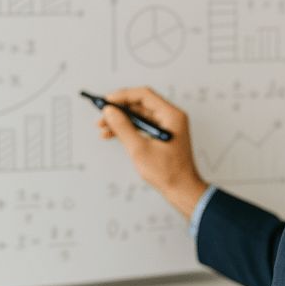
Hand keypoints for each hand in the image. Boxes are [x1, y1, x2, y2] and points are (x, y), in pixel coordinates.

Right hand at [98, 86, 208, 219]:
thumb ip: (123, 128)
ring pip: (139, 115)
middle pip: (141, 104)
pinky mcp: (161, 135)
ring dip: (121, 120)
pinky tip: (112, 134)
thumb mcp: (139, 149)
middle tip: (102, 115)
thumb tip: (109, 111)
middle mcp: (171, 117)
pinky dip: (128, 129)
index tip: (107, 101)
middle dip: (119, 109)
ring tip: (103, 127)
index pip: (144, 95)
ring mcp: (167, 126)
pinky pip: (142, 125)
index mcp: (172, 115)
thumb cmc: (168, 172)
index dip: (123, 95)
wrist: (182, 190)